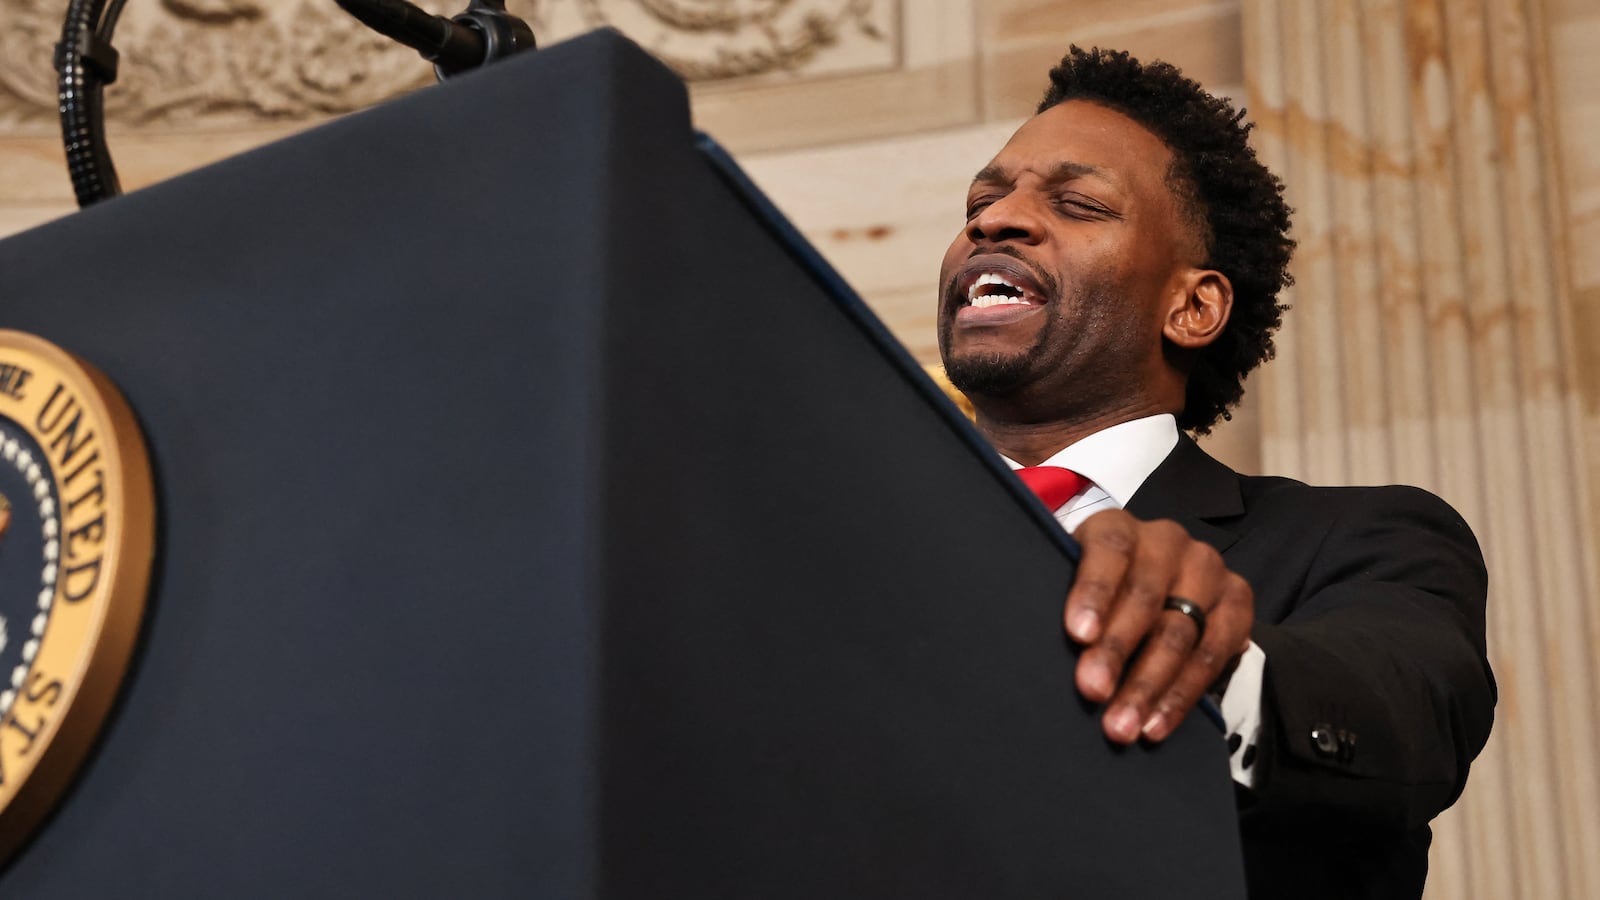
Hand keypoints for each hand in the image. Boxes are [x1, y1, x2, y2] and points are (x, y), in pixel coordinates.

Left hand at [1066, 509, 1252, 743]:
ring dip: (1148, 685)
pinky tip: (1156, 723)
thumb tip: (1032, 648)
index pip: (1109, 550)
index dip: (1093, 591)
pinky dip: (1182, 695)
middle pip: (1145, 597)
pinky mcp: (1237, 600)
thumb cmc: (1096, 593)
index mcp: (1118, 527)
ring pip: (1180, 632)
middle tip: (1092, 691)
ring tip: (1122, 725)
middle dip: (1117, 651)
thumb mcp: (1070, 581)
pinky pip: (1213, 655)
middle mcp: (1167, 540)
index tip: (1078, 633)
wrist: (1150, 588)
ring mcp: (1207, 568)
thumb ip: (1058, 601)